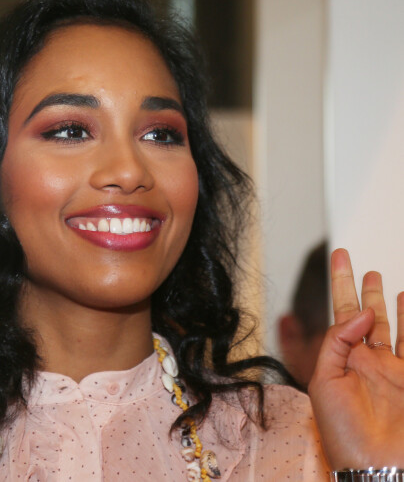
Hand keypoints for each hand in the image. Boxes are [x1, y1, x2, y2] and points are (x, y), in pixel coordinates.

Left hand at [308, 248, 403, 468]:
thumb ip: (337, 341)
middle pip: (366, 314)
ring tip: (385, 279)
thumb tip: (360, 312)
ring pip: (393, 326)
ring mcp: (394, 370)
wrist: (376, 467)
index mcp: (343, 358)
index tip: (341, 257)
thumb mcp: (324, 380)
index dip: (342, 282)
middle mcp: (369, 359)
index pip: (340, 310)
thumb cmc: (343, 431)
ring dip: (390, 303)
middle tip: (363, 266)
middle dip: (364, 289)